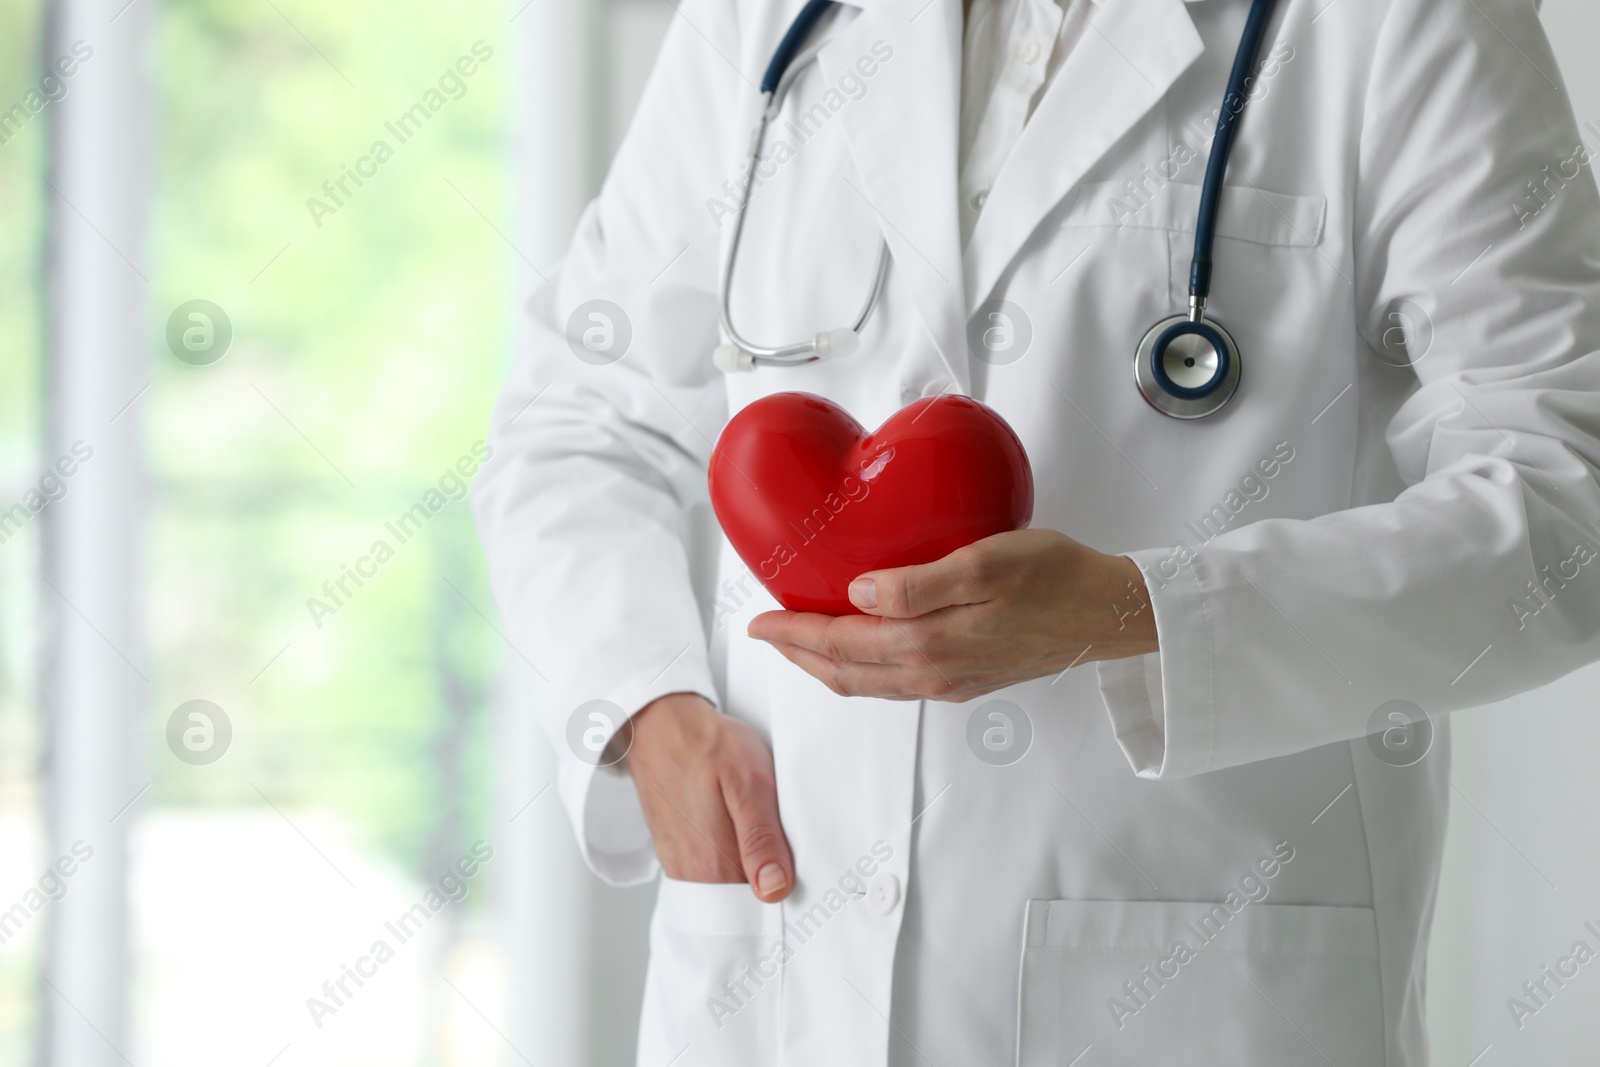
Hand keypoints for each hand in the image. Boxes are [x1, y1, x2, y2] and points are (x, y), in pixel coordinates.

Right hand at [624, 692, 794, 900]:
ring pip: (727, 883)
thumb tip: (774, 890)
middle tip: (782, 840)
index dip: (786, 890)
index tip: (800, 868)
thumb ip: (762, 839)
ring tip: (758, 829)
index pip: (762, 907)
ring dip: (748, 866)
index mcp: (715, 866)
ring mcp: (679, 862)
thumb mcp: (750, 782)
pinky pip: (708, 868)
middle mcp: (692, 874)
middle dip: (768, 880)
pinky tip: (735, 827)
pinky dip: (727, 854)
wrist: (659, 721)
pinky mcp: (673, 848)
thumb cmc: (707, 745)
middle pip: (744, 898)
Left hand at [746, 529, 1156, 701]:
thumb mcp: (988, 563)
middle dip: (799, 655)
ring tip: (801, 643)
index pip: (842, 645)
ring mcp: (952, 682)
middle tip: (766, 633)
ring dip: (827, 666)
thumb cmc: (1058, 578)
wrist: (1113, 616)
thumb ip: (920, 584)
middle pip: (846, 673)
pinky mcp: (969, 679)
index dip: (795, 635)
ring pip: (869, 684)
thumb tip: (859, 592)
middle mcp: (935, 674)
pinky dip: (863, 670)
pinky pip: (896, 684)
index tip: (759, 622)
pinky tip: (862, 648)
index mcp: (931, 645)